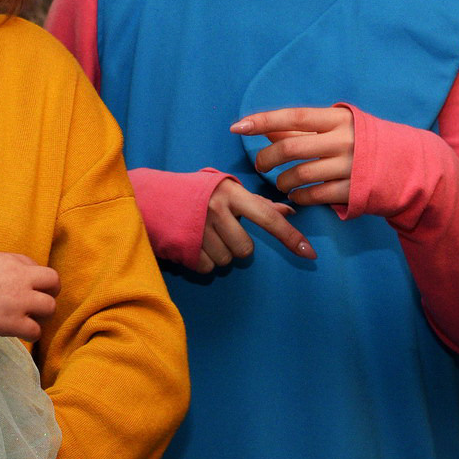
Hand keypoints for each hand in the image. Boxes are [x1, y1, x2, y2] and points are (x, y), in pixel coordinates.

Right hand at [0, 251, 58, 340]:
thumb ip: (6, 269)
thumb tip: (15, 280)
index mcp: (13, 261)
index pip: (40, 269)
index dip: (36, 282)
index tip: (25, 291)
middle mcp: (21, 278)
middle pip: (54, 282)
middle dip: (50, 294)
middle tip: (38, 306)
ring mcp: (18, 300)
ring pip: (50, 307)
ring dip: (42, 316)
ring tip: (29, 321)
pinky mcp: (11, 322)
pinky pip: (36, 331)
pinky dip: (30, 335)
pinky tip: (18, 334)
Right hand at [193, 177, 315, 272]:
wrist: (149, 195)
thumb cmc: (195, 193)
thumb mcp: (225, 190)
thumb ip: (257, 204)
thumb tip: (290, 210)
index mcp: (231, 193)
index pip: (268, 218)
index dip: (291, 236)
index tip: (310, 253)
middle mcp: (216, 209)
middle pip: (245, 250)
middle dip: (236, 246)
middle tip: (220, 232)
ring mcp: (199, 229)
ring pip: (226, 261)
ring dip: (218, 254)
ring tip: (203, 236)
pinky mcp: (183, 246)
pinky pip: (207, 268)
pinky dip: (203, 262)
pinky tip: (193, 245)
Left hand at [233, 106, 354, 207]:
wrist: (406, 164)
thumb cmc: (364, 140)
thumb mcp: (339, 126)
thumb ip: (304, 129)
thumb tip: (266, 128)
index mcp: (338, 119)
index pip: (293, 117)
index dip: (263, 121)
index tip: (238, 126)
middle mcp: (343, 140)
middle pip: (291, 149)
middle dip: (267, 159)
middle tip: (260, 165)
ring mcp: (348, 166)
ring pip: (299, 175)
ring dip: (282, 181)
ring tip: (281, 183)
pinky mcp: (352, 190)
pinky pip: (314, 196)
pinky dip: (300, 197)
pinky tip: (297, 195)